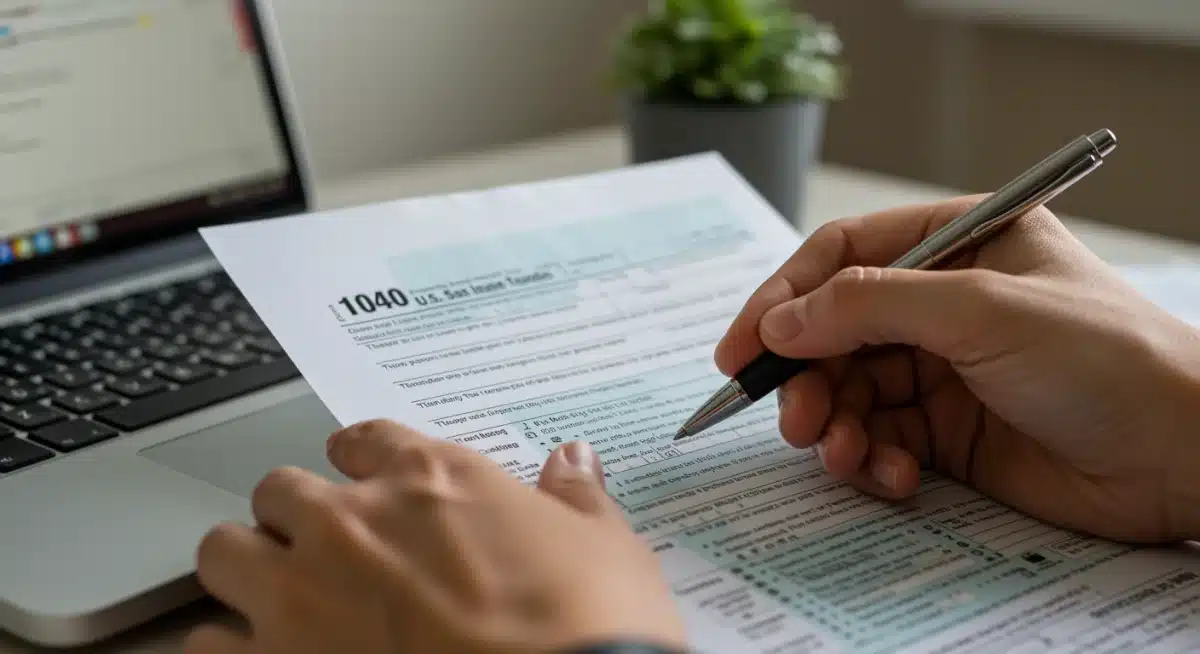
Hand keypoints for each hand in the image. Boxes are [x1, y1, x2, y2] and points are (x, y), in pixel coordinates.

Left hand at [184, 422, 685, 653]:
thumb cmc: (589, 625)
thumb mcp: (605, 546)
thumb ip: (575, 497)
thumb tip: (575, 460)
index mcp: (433, 479)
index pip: (365, 438)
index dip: (361, 459)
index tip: (366, 480)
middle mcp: (356, 521)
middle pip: (279, 490)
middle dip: (293, 516)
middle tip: (322, 548)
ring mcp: (306, 592)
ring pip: (223, 553)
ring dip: (245, 573)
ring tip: (274, 602)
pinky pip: (206, 643)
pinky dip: (225, 647)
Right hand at [715, 196, 1199, 543]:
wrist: (1183, 458)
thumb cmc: (1108, 359)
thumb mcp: (981, 310)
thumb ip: (870, 306)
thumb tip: (779, 321)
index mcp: (958, 241)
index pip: (843, 255)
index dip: (783, 298)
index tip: (742, 349)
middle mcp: (944, 301)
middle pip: (834, 330)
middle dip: (807, 377)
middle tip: (795, 418)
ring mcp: (944, 368)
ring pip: (850, 390)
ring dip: (835, 425)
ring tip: (843, 454)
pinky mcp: (949, 432)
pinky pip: (880, 440)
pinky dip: (872, 461)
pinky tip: (894, 477)